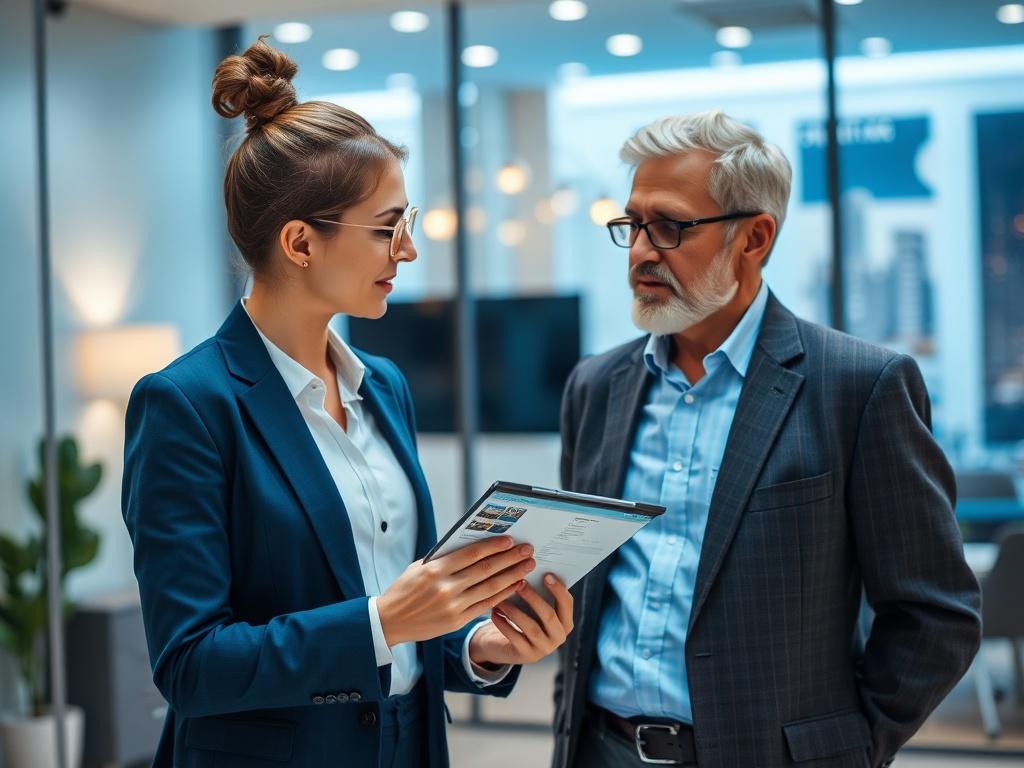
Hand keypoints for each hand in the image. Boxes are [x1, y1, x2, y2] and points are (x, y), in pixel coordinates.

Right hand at [377, 536, 535, 646]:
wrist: (389, 621)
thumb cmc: (405, 589)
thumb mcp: (419, 567)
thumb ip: (444, 559)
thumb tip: (474, 546)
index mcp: (434, 570)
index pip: (470, 555)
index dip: (492, 546)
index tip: (510, 540)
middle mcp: (445, 588)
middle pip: (485, 570)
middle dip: (509, 559)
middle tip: (527, 550)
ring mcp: (453, 606)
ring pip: (489, 588)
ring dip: (512, 575)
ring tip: (527, 565)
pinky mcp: (457, 621)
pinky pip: (485, 605)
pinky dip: (503, 594)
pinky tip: (515, 584)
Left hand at [468, 573, 573, 665]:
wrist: (507, 646)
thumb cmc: (523, 618)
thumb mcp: (534, 608)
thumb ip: (538, 593)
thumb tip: (529, 569)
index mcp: (565, 622)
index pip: (567, 604)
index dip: (558, 589)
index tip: (546, 574)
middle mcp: (558, 637)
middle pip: (549, 616)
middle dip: (534, 598)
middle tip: (520, 583)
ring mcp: (543, 649)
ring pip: (531, 627)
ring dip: (515, 610)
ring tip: (502, 598)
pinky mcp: (526, 656)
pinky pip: (515, 638)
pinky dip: (504, 623)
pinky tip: (495, 612)